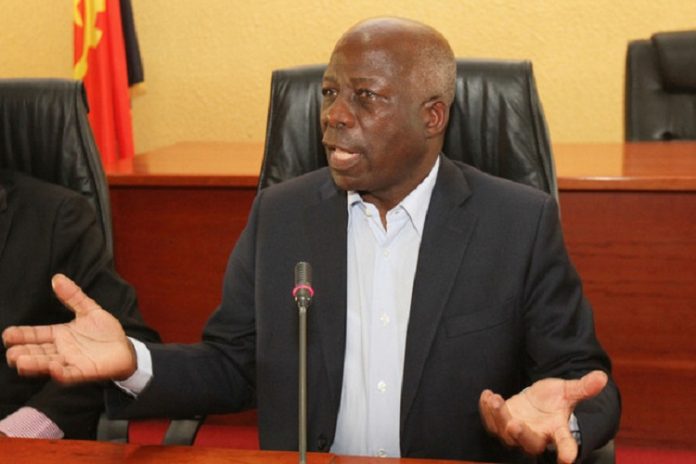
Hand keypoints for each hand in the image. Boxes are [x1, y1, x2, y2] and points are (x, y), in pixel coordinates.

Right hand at [2, 274, 136, 383]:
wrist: (126, 349)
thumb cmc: (105, 332)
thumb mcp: (89, 310)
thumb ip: (73, 296)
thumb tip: (57, 278)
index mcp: (61, 335)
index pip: (37, 335)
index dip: (23, 335)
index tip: (7, 334)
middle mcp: (62, 350)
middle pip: (38, 352)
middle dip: (24, 352)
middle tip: (11, 354)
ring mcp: (72, 362)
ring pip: (49, 364)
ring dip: (35, 364)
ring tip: (20, 362)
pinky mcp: (84, 372)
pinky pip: (70, 374)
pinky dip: (61, 373)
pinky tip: (53, 368)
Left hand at [479, 370, 607, 463]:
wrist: (537, 401)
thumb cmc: (554, 400)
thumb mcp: (568, 391)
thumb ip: (583, 387)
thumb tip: (602, 377)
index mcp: (557, 430)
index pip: (564, 443)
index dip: (566, 451)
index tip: (567, 458)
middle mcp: (537, 436)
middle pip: (529, 442)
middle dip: (520, 435)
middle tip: (514, 424)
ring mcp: (517, 432)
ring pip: (505, 432)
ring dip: (498, 417)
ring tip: (495, 399)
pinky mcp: (501, 424)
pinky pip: (491, 422)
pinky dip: (487, 410)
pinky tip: (487, 395)